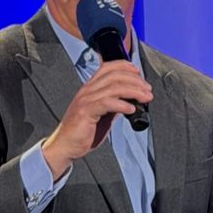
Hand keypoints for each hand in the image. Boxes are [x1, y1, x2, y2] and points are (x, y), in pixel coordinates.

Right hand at [40, 62, 154, 178]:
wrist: (64, 146)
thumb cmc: (82, 132)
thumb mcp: (102, 115)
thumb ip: (114, 105)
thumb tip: (131, 101)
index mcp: (90, 88)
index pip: (107, 67)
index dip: (125, 66)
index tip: (139, 73)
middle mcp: (87, 90)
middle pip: (114, 75)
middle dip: (135, 81)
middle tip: (148, 90)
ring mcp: (85, 100)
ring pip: (113, 87)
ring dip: (134, 91)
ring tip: (145, 98)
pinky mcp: (85, 111)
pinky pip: (107, 102)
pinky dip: (122, 104)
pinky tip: (131, 110)